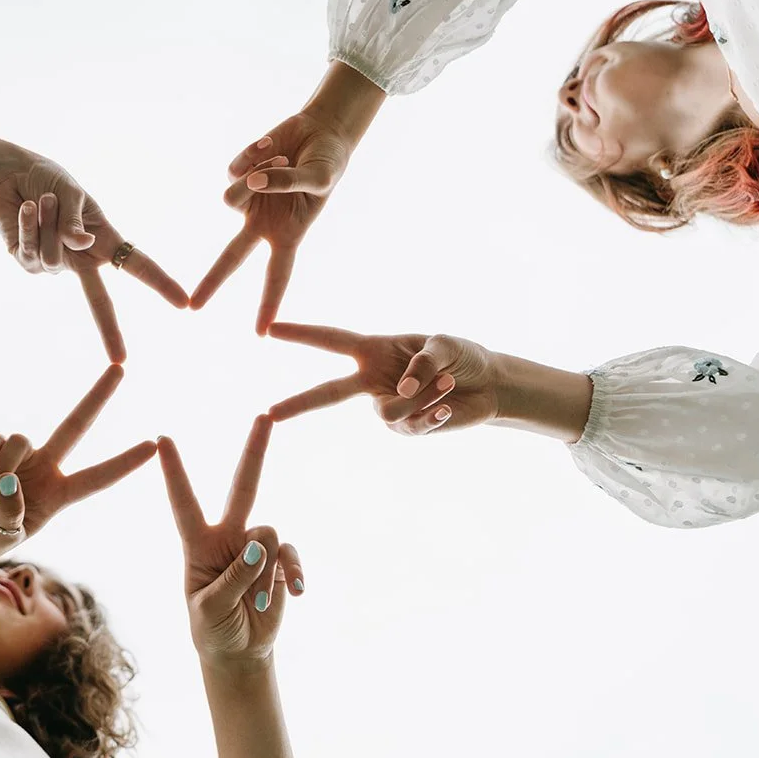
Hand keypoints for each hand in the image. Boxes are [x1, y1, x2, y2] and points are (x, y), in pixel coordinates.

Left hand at [0, 152, 187, 361]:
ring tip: (43, 200)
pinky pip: (31, 251)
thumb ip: (77, 221)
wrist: (12, 175)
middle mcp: (81, 260)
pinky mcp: (27, 262)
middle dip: (110, 331)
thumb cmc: (49, 180)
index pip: (139, 266)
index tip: (184, 303)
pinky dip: (29, 224)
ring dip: (49, 220)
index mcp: (104, 242)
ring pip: (54, 257)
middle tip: (121, 360)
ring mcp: (53, 265)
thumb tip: (79, 245)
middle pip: (100, 301)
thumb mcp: (72, 193)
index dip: (161, 284)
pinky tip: (26, 208)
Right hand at [0, 364, 157, 561]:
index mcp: (61, 494)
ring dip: (3, 473)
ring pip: (23, 440)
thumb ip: (10, 515)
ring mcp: (20, 454)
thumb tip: (10, 481)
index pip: (99, 476)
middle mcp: (46, 467)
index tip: (153, 446)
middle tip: (121, 368)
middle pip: (77, 424)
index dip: (125, 462)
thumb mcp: (4, 538)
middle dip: (99, 396)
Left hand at [158, 417, 303, 672]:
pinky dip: (293, 573)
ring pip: (270, 536)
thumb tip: (262, 543)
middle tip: (265, 414)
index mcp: (197, 544)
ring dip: (266, 573)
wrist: (239, 651)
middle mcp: (228, 536)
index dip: (174, 471)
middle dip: (255, 450)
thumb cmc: (211, 627)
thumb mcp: (211, 608)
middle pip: (243, 486)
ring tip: (256, 603)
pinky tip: (295, 593)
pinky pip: (291, 555)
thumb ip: (235, 577)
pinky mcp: (280, 561)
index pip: (183, 502)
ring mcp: (256, 547)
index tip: (161, 438)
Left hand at [190, 110, 352, 334]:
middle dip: (214, 280)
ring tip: (282, 158)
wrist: (320, 131)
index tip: (261, 332)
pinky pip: (234, 170)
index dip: (269, 304)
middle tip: (194, 306)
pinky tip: (271, 145)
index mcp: (288, 234)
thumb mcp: (319, 177)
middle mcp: (263, 223)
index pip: (277, 276)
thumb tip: (253, 181)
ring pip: (230, 199)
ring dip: (257, 176)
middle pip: (232, 257)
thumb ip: (288, 182)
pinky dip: (254, 155)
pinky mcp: (239, 175)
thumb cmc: (328, 162)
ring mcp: (249, 200)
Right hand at [266, 324, 498, 434]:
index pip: (331, 341)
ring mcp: (388, 406)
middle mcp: (373, 380)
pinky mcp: (407, 428)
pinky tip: (446, 407)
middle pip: (328, 393)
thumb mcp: (444, 344)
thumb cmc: (462, 356)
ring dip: (422, 395)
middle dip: (298, 403)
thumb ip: (421, 362)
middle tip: (270, 414)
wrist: (489, 386)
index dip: (300, 334)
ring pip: (388, 409)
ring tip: (447, 383)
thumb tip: (400, 392)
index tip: (269, 329)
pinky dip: (430, 413)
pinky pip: (410, 425)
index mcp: (374, 350)